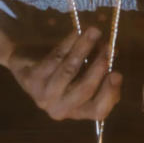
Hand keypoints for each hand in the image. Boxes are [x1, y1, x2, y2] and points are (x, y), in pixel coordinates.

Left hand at [0, 20, 122, 122]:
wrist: (25, 64)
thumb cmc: (59, 72)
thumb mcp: (81, 76)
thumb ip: (98, 72)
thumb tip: (113, 55)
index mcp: (76, 111)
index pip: (97, 111)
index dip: (109, 94)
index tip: (118, 72)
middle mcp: (59, 110)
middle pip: (84, 90)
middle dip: (99, 66)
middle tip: (110, 46)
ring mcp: (43, 96)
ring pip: (69, 70)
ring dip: (84, 48)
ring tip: (95, 31)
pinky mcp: (31, 80)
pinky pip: (55, 58)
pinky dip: (68, 43)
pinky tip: (77, 31)